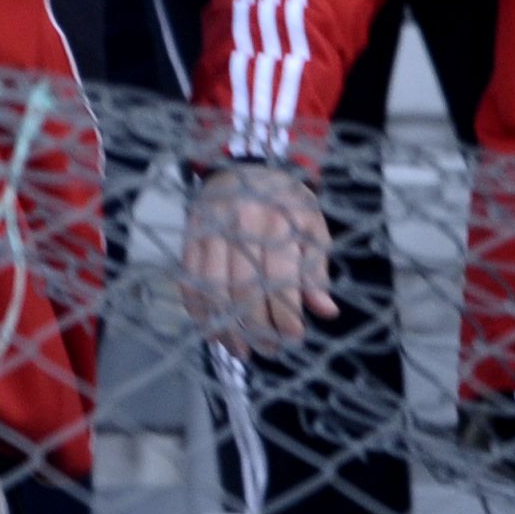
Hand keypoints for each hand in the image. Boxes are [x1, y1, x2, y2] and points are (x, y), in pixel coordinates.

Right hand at [180, 161, 336, 353]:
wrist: (247, 164)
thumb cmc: (285, 201)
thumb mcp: (312, 227)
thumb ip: (316, 270)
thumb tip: (326, 310)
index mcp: (277, 222)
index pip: (280, 283)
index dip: (286, 318)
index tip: (293, 338)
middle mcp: (241, 225)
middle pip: (243, 291)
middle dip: (256, 329)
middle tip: (268, 349)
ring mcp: (211, 229)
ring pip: (211, 290)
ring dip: (224, 327)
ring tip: (239, 350)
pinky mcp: (191, 233)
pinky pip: (188, 279)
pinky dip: (197, 310)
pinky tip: (211, 328)